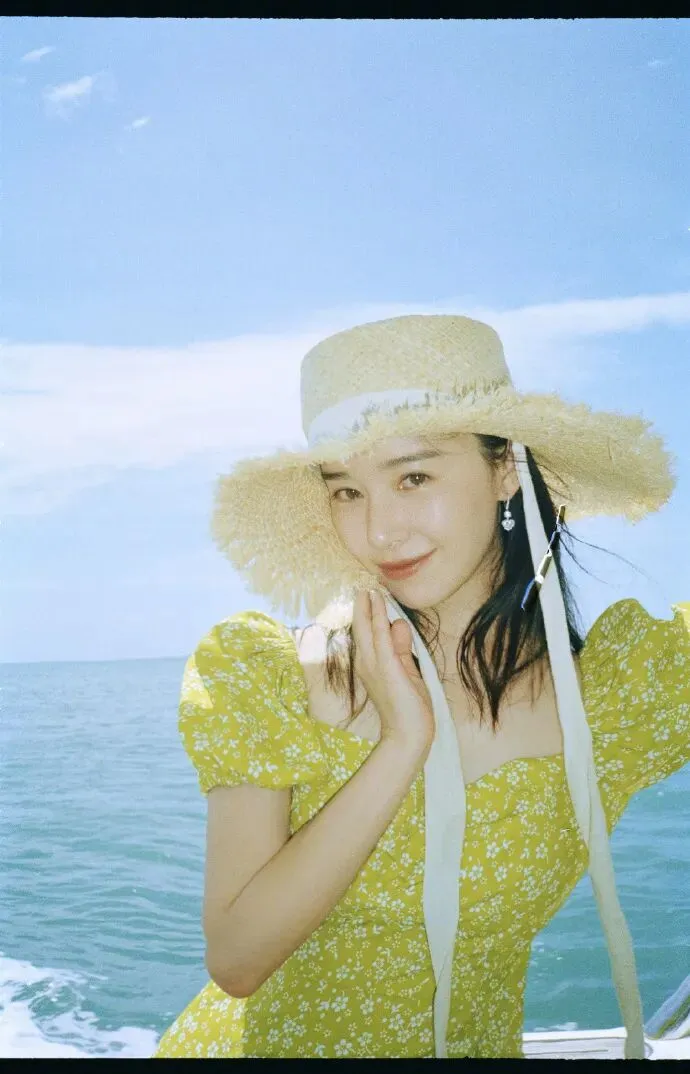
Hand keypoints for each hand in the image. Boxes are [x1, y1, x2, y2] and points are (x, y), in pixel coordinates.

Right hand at [351, 588, 435, 754]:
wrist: (408, 734)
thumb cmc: (408, 707)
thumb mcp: (406, 670)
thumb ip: (401, 648)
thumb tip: (398, 624)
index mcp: (370, 664)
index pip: (365, 634)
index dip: (365, 613)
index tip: (367, 594)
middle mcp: (367, 663)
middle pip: (361, 628)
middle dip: (362, 606)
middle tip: (362, 584)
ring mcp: (375, 665)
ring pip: (368, 628)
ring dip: (368, 606)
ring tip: (368, 588)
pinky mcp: (387, 667)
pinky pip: (381, 637)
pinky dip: (378, 618)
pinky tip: (378, 603)